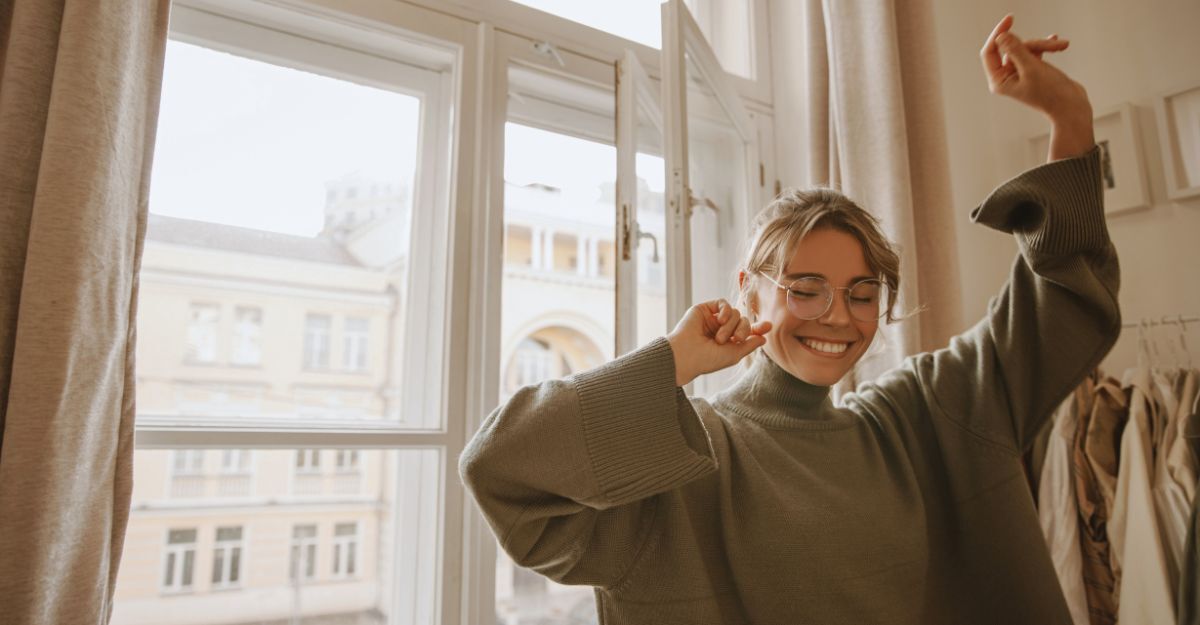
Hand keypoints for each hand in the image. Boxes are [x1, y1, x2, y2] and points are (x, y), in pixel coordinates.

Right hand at [666, 299, 771, 387]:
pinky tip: (721, 320)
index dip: (758, 328)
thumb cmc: (708, 359)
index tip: (768, 326)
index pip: (747, 331)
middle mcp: (721, 329)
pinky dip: (726, 310)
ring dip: (731, 325)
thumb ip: (750, 345)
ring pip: (735, 313)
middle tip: (737, 339)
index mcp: (728, 341)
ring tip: (719, 338)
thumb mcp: (734, 354)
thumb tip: (763, 338)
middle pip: (743, 320)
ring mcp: (712, 319)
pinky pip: (723, 303)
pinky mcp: (704, 309)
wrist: (686, 355)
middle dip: (744, 329)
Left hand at [980, 15, 1094, 159]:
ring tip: (1062, 46)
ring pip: (1026, 49)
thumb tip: (1000, 36)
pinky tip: (1058, 44)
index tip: (1010, 19)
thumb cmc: (1052, 93)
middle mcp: (1006, 78)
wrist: (1072, 107)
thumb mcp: (1032, 68)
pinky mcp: (1031, 71)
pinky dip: (1046, 48)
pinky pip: (1034, 52)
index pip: (990, 52)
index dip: (998, 34)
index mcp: (999, 81)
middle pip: (1012, 48)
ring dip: (1044, 46)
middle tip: (1053, 43)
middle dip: (1033, 44)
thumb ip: (1016, 50)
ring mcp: (1019, 74)